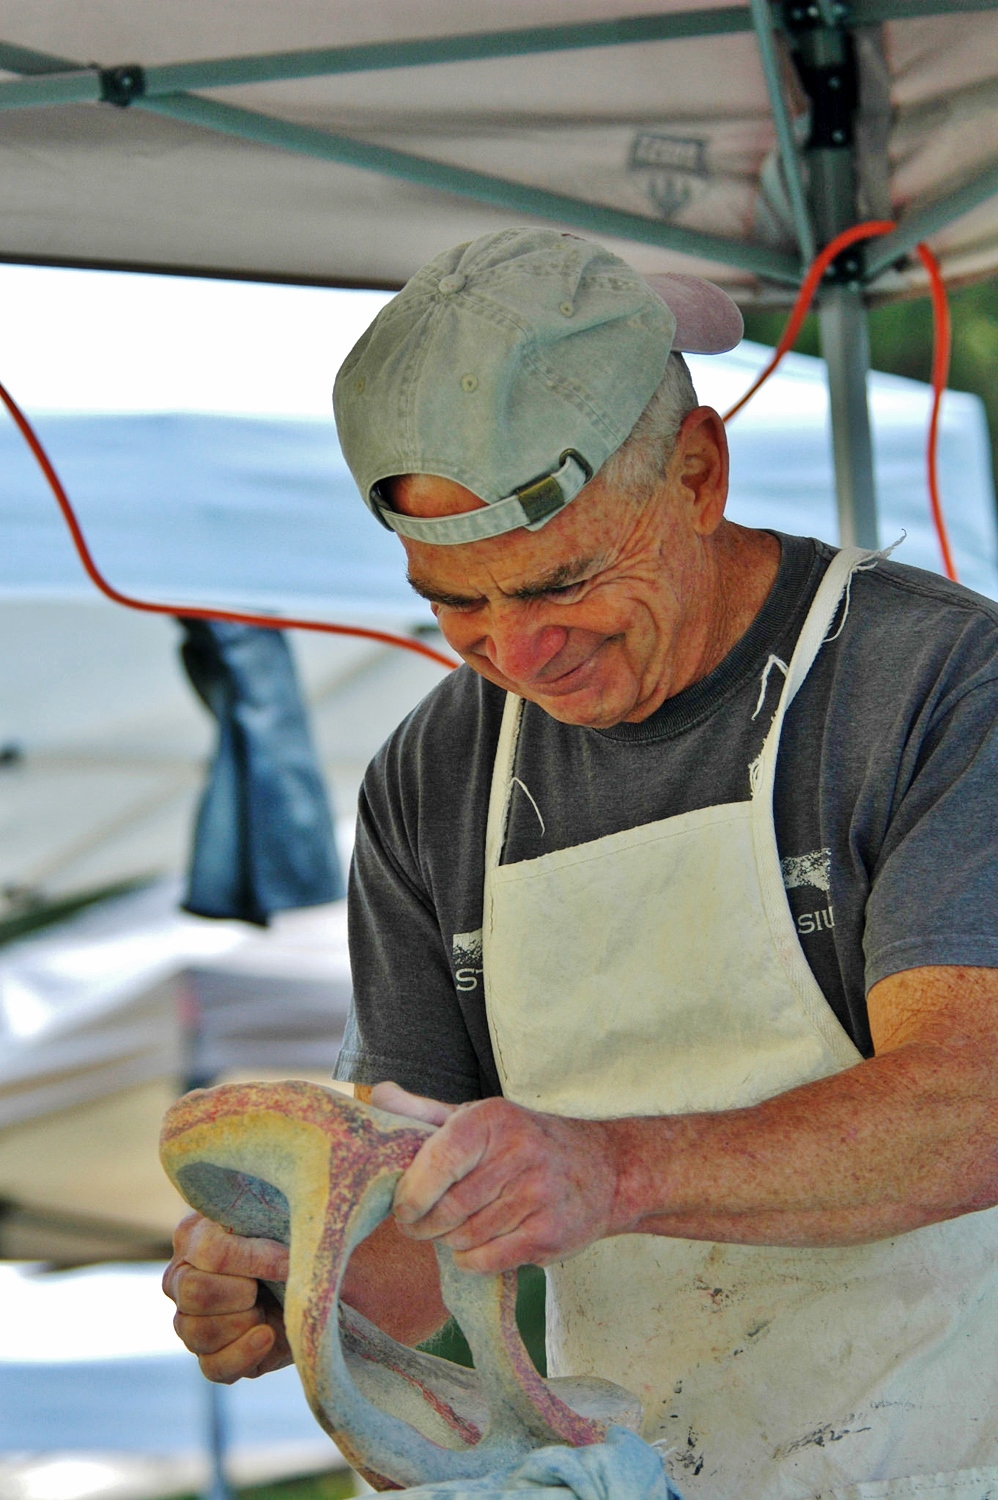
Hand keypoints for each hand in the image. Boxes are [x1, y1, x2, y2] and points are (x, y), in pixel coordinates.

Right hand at [162, 1213, 291, 1382]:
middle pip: (195, 1293)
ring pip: (198, 1331)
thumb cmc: (292, 1239)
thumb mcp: (287, 1222)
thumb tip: (292, 1251)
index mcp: (193, 1235)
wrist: (308, 1278)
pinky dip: (244, 1354)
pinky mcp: (208, 1357)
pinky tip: (269, 1335)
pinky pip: (213, 1367)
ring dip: (244, 1321)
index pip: (211, 1252)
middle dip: (242, 1292)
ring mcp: (188, 1321)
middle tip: (267, 1286)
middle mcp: (180, 1278)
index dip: (255, 1260)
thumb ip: (283, 1222)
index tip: (289, 1260)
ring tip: (267, 1307)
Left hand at [370, 1083, 619, 1273]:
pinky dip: (471, 1260)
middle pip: (445, 1210)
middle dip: (423, 1225)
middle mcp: (517, 1153)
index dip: (410, 1195)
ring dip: (450, 1241)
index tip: (403, 1208)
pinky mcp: (548, 1233)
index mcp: (491, 1119)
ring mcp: (537, 1194)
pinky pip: (485, 1260)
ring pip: (463, 1238)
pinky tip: (479, 1245)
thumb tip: (376, 1095)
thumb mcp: (477, 1117)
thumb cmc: (523, 1142)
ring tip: (457, 1228)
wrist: (603, 1169)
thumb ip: (423, 1112)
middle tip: (421, 1226)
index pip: (435, 1163)